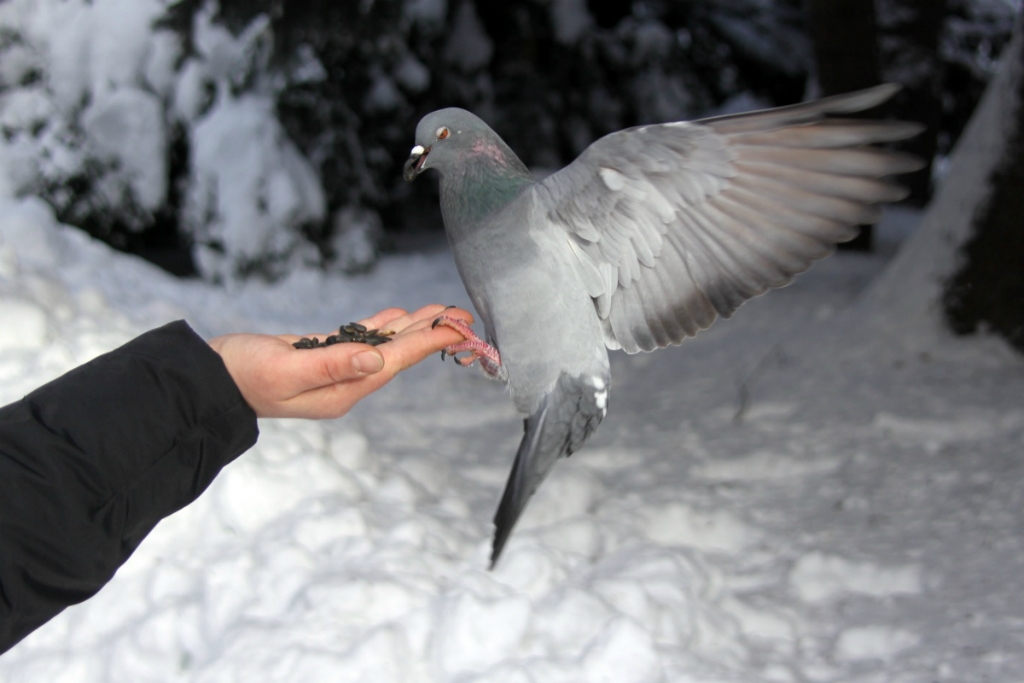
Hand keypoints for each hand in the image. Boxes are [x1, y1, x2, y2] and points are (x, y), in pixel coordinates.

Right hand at [209, 305, 472, 418]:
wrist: (210, 381)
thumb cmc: (243, 376)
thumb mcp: (287, 369)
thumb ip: (333, 363)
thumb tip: (378, 358)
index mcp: (344, 390)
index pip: (396, 361)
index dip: (430, 341)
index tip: (458, 327)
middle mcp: (346, 383)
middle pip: (398, 354)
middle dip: (432, 333)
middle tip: (464, 315)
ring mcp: (335, 371)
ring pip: (383, 345)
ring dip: (412, 327)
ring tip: (441, 311)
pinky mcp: (321, 356)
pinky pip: (361, 340)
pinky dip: (381, 327)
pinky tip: (396, 317)